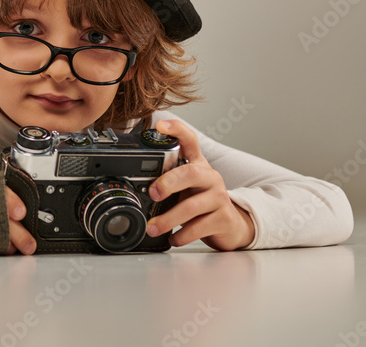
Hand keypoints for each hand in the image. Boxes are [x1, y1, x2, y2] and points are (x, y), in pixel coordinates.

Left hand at [146, 119, 256, 251]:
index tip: (160, 126)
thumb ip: (166, 180)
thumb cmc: (200, 202)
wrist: (231, 225)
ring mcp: (219, 197)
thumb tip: (134, 185)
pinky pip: (199, 227)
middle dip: (168, 183)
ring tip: (153, 227)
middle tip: (153, 194)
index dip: (176, 130)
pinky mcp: (223, 218)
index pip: (189, 140)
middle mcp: (210, 177)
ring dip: (168, 219)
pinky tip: (173, 238)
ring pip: (192, 206)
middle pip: (190, 173)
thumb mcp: (185, 186)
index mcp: (197, 164)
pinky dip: (182, 235)